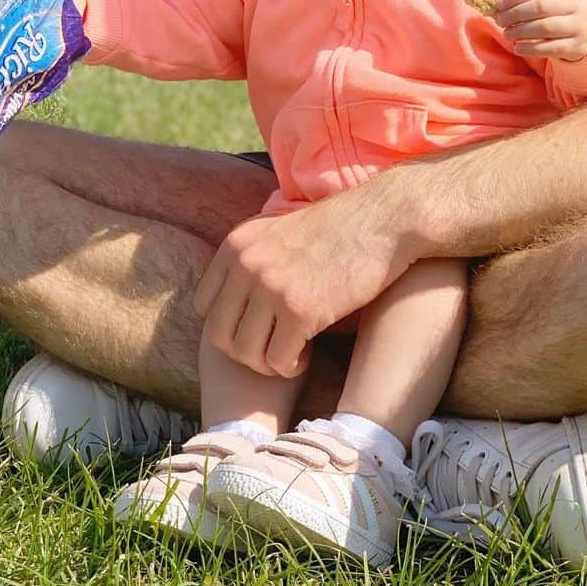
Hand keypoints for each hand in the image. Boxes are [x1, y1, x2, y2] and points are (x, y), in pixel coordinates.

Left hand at [193, 192, 411, 378]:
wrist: (383, 220)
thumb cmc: (337, 231)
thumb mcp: (278, 232)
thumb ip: (251, 260)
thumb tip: (231, 300)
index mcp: (237, 245)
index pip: (203, 306)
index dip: (228, 325)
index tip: (256, 327)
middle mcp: (247, 264)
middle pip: (219, 335)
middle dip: (245, 352)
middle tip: (273, 348)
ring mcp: (272, 286)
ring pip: (246, 353)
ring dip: (268, 362)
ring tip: (291, 352)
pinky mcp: (301, 309)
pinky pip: (279, 360)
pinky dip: (291, 366)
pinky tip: (307, 352)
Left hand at [495, 0, 586, 60]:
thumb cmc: (564, 13)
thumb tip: (500, 5)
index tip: (499, 6)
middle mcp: (577, 6)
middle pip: (540, 8)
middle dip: (515, 14)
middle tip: (500, 21)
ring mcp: (579, 27)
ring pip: (544, 28)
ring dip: (520, 31)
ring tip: (507, 34)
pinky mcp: (577, 47)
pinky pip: (550, 48)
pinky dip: (530, 48)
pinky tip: (517, 48)